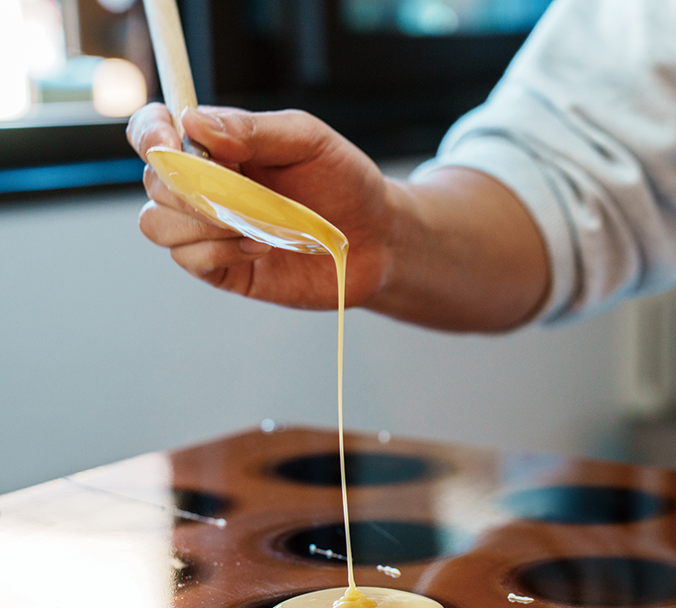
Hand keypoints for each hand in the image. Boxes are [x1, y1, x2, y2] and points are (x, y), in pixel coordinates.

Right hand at [127, 103, 549, 329]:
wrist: (378, 239)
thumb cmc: (344, 182)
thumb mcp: (309, 141)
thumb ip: (253, 129)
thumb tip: (193, 123)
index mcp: (214, 147)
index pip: (152, 132)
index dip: (149, 133)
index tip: (169, 141)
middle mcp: (201, 186)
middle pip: (153, 181)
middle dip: (190, 187)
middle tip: (245, 193)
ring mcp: (206, 230)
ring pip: (157, 223)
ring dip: (203, 221)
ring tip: (259, 224)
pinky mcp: (221, 269)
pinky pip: (189, 258)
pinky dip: (220, 250)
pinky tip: (261, 247)